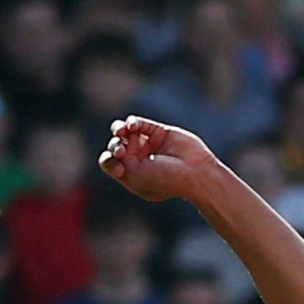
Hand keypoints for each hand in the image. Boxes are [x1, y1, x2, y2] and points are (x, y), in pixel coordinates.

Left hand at [98, 116, 219, 203]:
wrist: (194, 172)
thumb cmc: (165, 180)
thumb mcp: (134, 176)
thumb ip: (117, 161)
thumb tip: (118, 140)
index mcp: (132, 175)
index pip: (110, 163)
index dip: (108, 160)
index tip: (119, 167)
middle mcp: (139, 160)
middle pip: (116, 145)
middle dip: (115, 146)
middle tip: (122, 151)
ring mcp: (149, 145)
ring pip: (124, 131)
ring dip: (118, 130)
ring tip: (121, 132)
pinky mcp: (159, 131)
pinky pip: (139, 123)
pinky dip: (132, 122)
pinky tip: (133, 126)